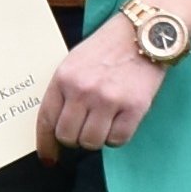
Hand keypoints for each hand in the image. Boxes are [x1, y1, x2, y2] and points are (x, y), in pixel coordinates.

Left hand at [33, 22, 168, 160]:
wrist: (144, 32)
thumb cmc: (108, 48)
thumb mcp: (74, 62)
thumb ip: (64, 90)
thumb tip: (57, 125)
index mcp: (63, 78)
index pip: (46, 120)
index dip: (46, 144)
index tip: (49, 159)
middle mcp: (82, 90)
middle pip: (68, 136)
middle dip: (75, 139)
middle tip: (86, 129)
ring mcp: (108, 100)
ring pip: (91, 142)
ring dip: (97, 139)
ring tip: (104, 123)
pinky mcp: (134, 107)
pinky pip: (118, 140)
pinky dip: (117, 137)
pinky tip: (120, 122)